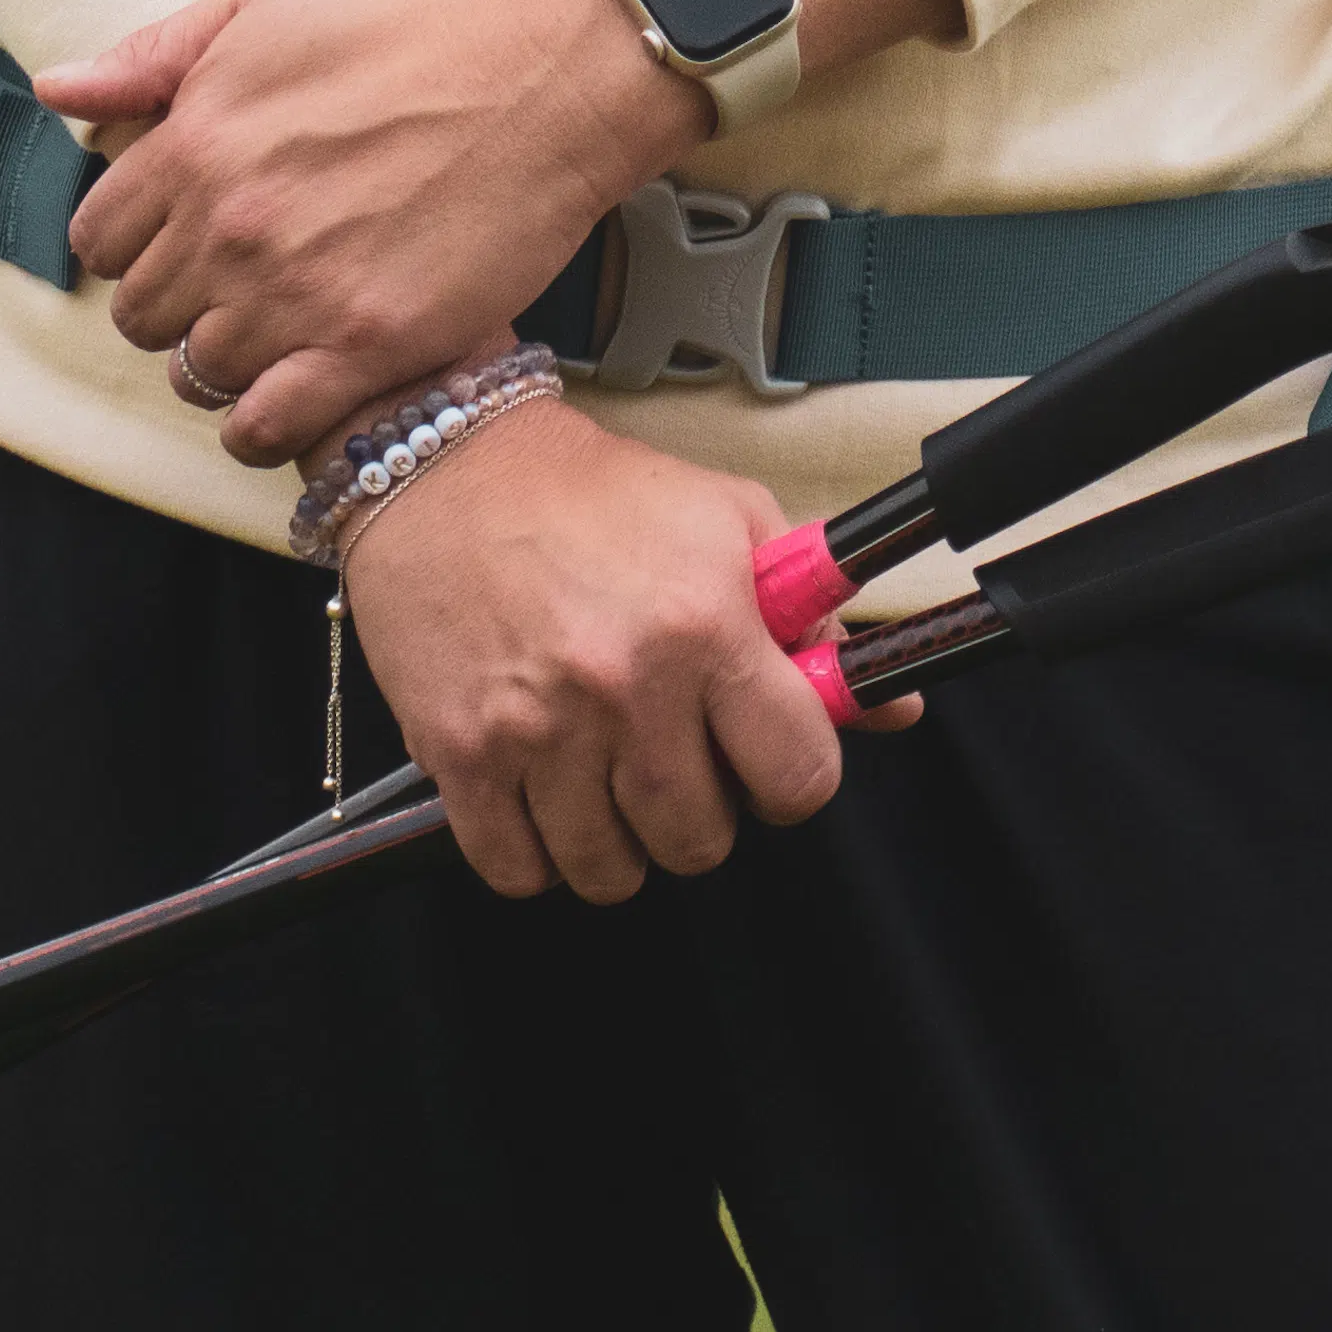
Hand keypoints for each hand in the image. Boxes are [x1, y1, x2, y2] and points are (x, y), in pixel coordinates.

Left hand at [50, 0, 959, 465]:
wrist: (539, 80)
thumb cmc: (406, 32)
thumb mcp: (262, 8)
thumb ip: (151, 56)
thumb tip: (56, 91)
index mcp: (193, 143)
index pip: (97, 238)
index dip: (130, 244)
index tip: (170, 242)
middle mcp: (230, 228)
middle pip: (139, 315)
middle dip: (169, 305)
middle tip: (220, 291)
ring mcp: (297, 294)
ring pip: (197, 373)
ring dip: (220, 361)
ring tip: (267, 336)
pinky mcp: (369, 346)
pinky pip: (265, 427)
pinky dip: (260, 426)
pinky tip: (285, 397)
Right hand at [336, 395, 872, 899]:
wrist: (437, 461)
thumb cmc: (587, 492)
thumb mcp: (725, 519)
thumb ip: (816, 613)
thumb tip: (893, 706)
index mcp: (704, 624)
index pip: (798, 777)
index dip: (788, 779)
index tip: (760, 761)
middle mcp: (625, 685)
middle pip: (701, 840)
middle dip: (696, 810)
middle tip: (666, 758)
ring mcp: (536, 727)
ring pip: (610, 870)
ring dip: (614, 839)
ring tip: (597, 777)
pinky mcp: (458, 750)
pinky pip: (518, 869)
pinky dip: (533, 854)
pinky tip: (536, 797)